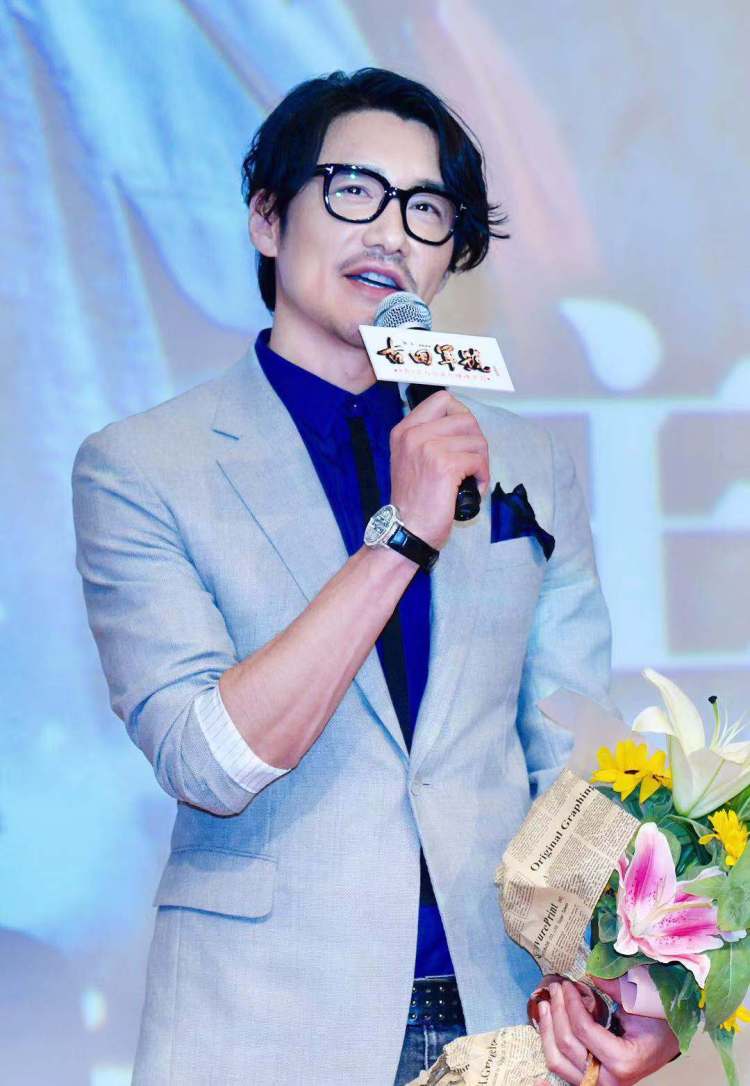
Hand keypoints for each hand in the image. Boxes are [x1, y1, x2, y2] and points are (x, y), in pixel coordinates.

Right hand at [389, 390, 488, 548]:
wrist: (407, 530)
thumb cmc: (414, 502)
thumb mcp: (411, 459)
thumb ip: (428, 438)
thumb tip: (464, 426)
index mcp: (405, 430)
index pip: (443, 399)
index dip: (462, 416)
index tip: (463, 438)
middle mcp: (413, 435)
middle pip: (466, 418)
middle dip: (477, 442)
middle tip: (472, 463)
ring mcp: (428, 448)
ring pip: (476, 440)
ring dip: (481, 461)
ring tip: (472, 478)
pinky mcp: (444, 465)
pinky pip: (478, 461)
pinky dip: (482, 476)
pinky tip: (473, 488)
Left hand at [535, 977, 679, 1085]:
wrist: (664, 1046)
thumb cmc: (657, 1025)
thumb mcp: (640, 1003)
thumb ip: (614, 988)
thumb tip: (591, 973)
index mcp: (623, 1061)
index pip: (583, 1030)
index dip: (571, 1003)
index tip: (567, 984)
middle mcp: (608, 1079)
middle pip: (566, 1044)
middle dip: (557, 1011)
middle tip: (556, 987)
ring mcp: (598, 1084)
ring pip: (557, 1060)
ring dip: (547, 1029)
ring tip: (546, 1004)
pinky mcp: (590, 1081)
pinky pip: (561, 1067)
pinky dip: (550, 1045)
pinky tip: (548, 1026)